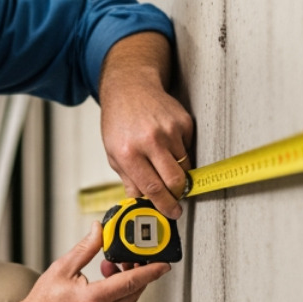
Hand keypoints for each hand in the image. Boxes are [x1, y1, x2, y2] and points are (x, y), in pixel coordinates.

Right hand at [0, 225, 169, 301]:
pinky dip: (120, 292)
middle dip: (139, 271)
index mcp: (94, 300)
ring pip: (130, 299)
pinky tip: (107, 280)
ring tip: (112, 266)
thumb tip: (99, 230)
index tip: (164, 263)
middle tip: (133, 255)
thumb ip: (85, 249)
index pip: (132, 282)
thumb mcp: (63, 269)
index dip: (151, 271)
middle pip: (135, 290)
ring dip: (128, 281)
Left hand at [99, 32, 193, 217]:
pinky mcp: (183, 122)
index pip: (152, 187)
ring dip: (177, 172)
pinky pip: (188, 149)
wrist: (130, 88)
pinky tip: (166, 143)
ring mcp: (169, 130)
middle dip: (177, 194)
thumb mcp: (114, 154)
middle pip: (175, 180)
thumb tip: (142, 203)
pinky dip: (180, 153)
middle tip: (175, 198)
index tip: (173, 213)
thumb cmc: (119, 122)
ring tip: (163, 163)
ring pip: (184, 166)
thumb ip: (129, 180)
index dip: (165, 204)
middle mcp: (150, 141)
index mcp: (129, 152)